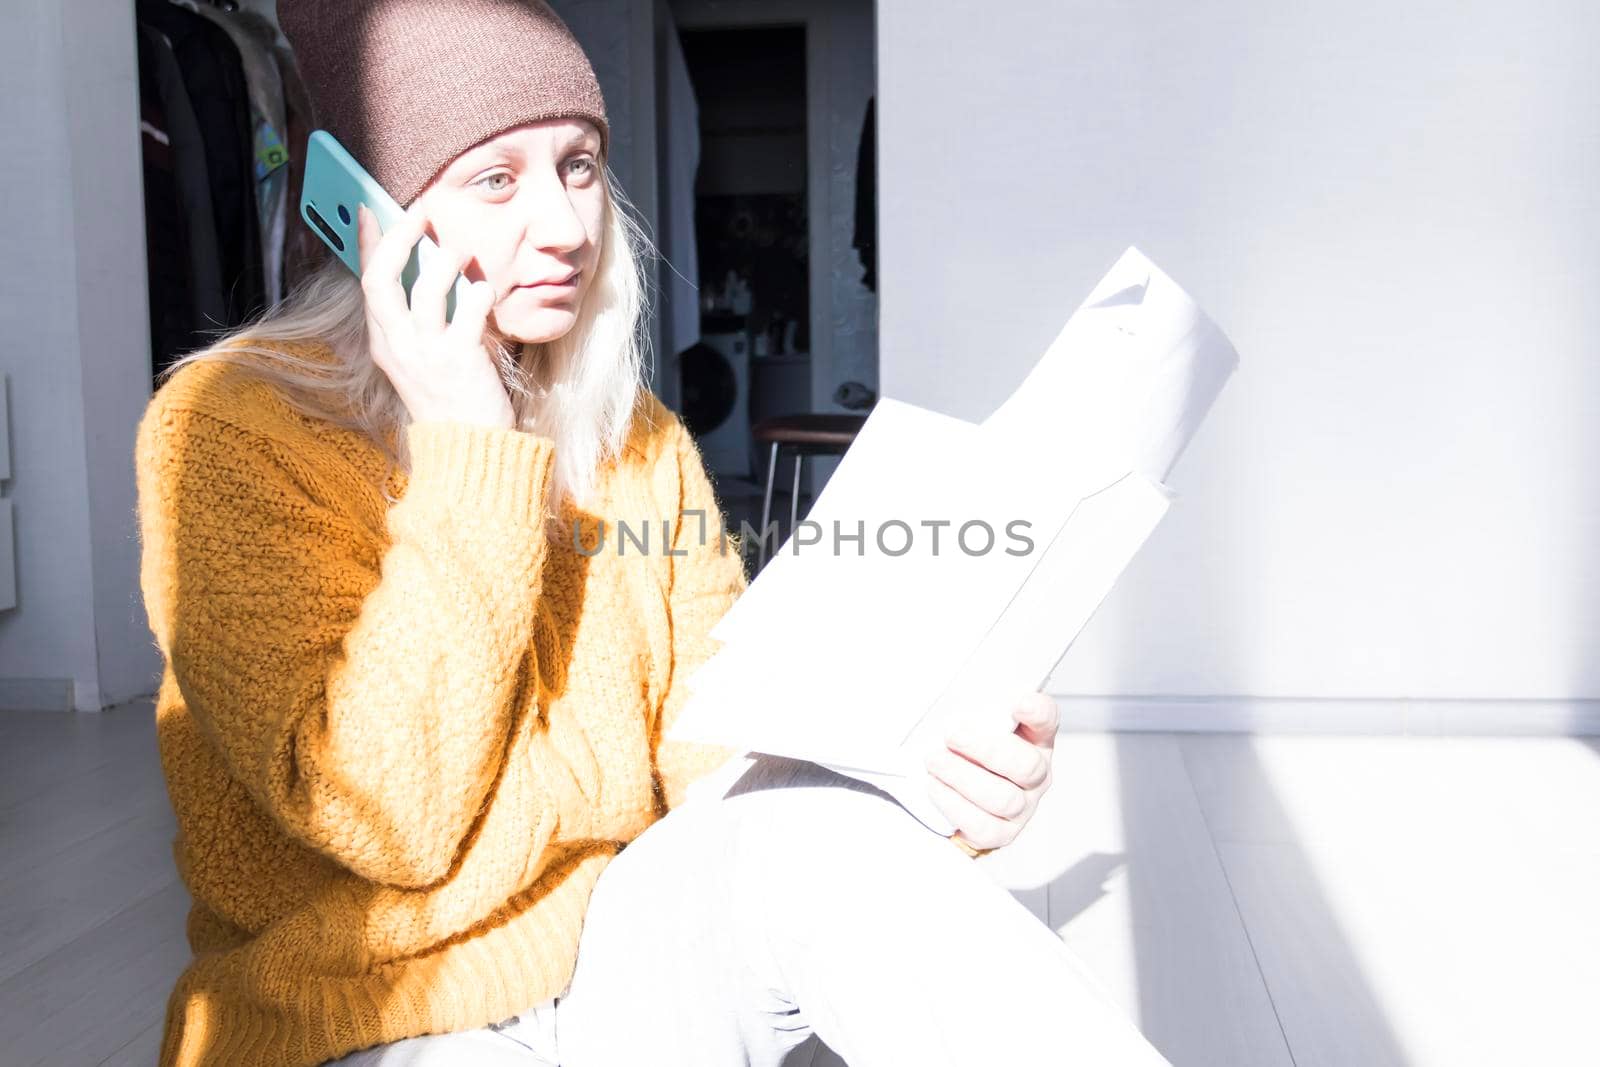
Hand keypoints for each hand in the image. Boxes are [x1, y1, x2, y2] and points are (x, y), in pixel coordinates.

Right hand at [355, 201, 513, 429]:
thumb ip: (418, 319)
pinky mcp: (460, 360)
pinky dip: (479, 292)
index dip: (368, 244)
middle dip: (398, 239)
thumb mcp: (422, 358)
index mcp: (384, 343)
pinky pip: (469, 311)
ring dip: (444, 260)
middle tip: (419, 213)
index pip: (367, 283)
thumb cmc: (451, 396)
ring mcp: (427, 353)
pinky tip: (486, 289)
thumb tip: (430, 265)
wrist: (470, 448)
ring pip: (426, 290)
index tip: (370, 210)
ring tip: (459, 249)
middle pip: (383, 280)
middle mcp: (398, 346)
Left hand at [923, 692, 1058, 851]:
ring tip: (934, 761)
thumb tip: (954, 696)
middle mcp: (1037, 774)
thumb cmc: (969, 752)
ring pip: (1003, 799)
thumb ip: (977, 711)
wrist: (959, 796)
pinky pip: (983, 826)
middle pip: (1026, 766)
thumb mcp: (976, 724)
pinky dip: (954, 805)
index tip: (1019, 704)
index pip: (1047, 720)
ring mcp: (1023, 807)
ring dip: (962, 777)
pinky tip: (935, 786)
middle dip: (985, 750)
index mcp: (1035, 738)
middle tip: (951, 735)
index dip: (1038, 712)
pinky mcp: (1002, 833)